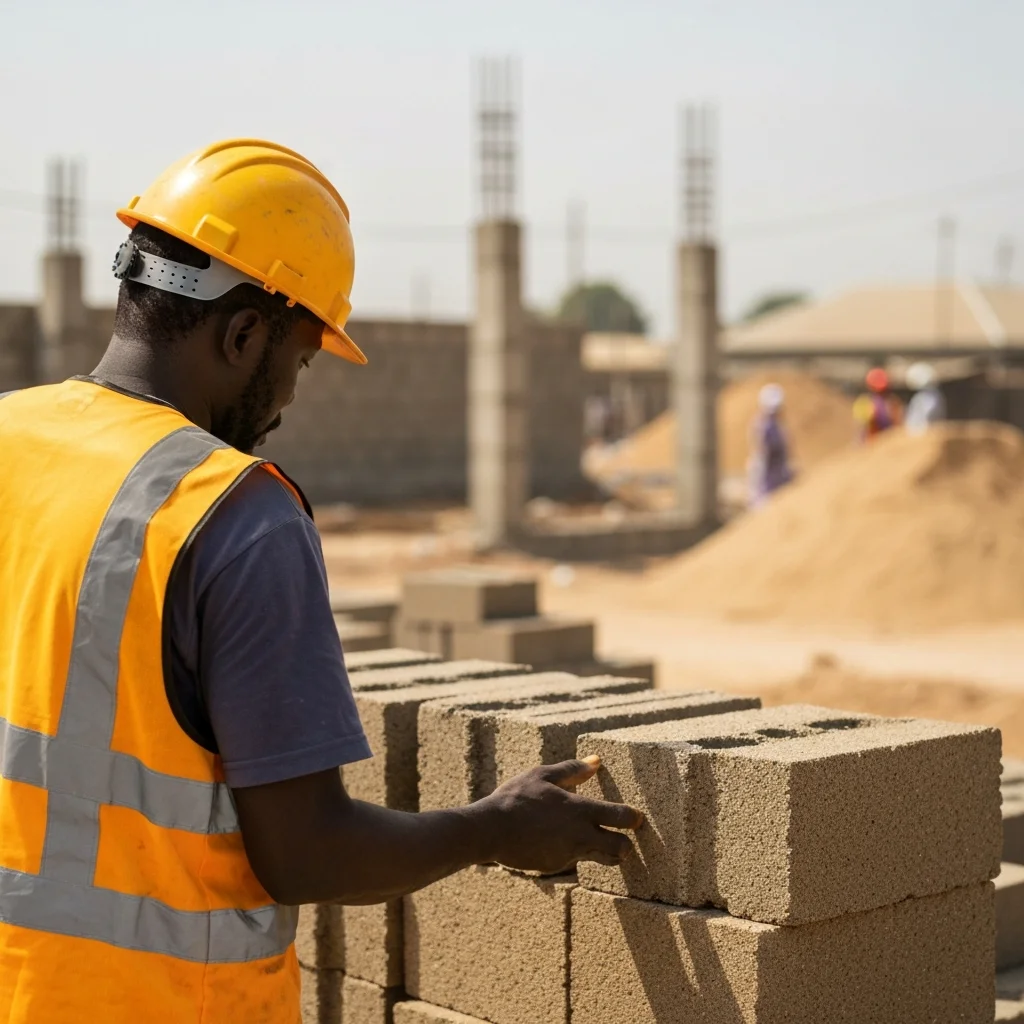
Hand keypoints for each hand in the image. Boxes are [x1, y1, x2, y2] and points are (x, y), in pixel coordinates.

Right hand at [475, 755, 642, 874]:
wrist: (490, 830)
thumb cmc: (516, 797)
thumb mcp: (543, 775)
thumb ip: (572, 770)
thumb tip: (596, 761)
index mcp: (579, 810)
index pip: (621, 817)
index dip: (634, 818)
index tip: (637, 817)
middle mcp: (579, 836)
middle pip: (621, 849)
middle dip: (626, 846)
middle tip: (624, 839)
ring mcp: (568, 855)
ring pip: (601, 860)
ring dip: (605, 853)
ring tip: (600, 843)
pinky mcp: (555, 867)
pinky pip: (574, 861)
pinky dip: (575, 853)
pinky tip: (561, 842)